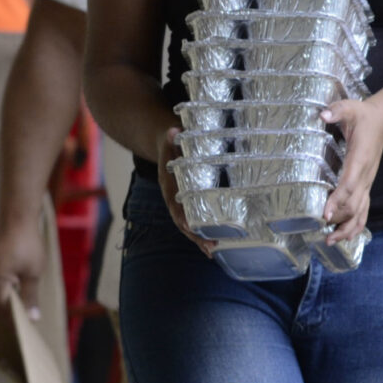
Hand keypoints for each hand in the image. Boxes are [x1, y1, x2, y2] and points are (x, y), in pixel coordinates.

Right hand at [0, 219, 46, 317]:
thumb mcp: (33, 273)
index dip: (12, 318)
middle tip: (19, 313)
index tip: (23, 320)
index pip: (0, 310)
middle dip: (3, 312)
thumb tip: (33, 318)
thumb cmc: (27, 245)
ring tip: (11, 302)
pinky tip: (1, 288)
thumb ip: (30, 297)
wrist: (15, 219)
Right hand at [147, 123, 212, 252]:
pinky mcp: (190, 203)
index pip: (173, 204)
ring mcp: (181, 203)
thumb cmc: (171, 142)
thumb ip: (172, 136)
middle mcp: (173, 198)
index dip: (181, 216)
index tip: (189, 225)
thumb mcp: (170, 137)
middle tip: (210, 247)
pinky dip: (204, 233)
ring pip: (189, 225)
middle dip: (195, 236)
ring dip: (200, 239)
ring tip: (214, 250)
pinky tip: (216, 244)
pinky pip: (196, 221)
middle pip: (182, 222)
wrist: (167, 144)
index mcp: (168, 185)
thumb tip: (174, 131)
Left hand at [317, 94, 382, 242]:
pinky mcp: (367, 186)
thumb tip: (323, 114)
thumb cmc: (363, 116)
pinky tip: (342, 236)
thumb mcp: (349, 108)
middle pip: (355, 205)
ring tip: (330, 240)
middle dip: (339, 220)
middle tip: (321, 231)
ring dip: (347, 229)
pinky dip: (355, 225)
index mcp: (360, 159)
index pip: (349, 185)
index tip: (325, 214)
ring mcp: (368, 183)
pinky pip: (363, 211)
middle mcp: (366, 176)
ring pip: (361, 212)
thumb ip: (336, 111)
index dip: (338, 200)